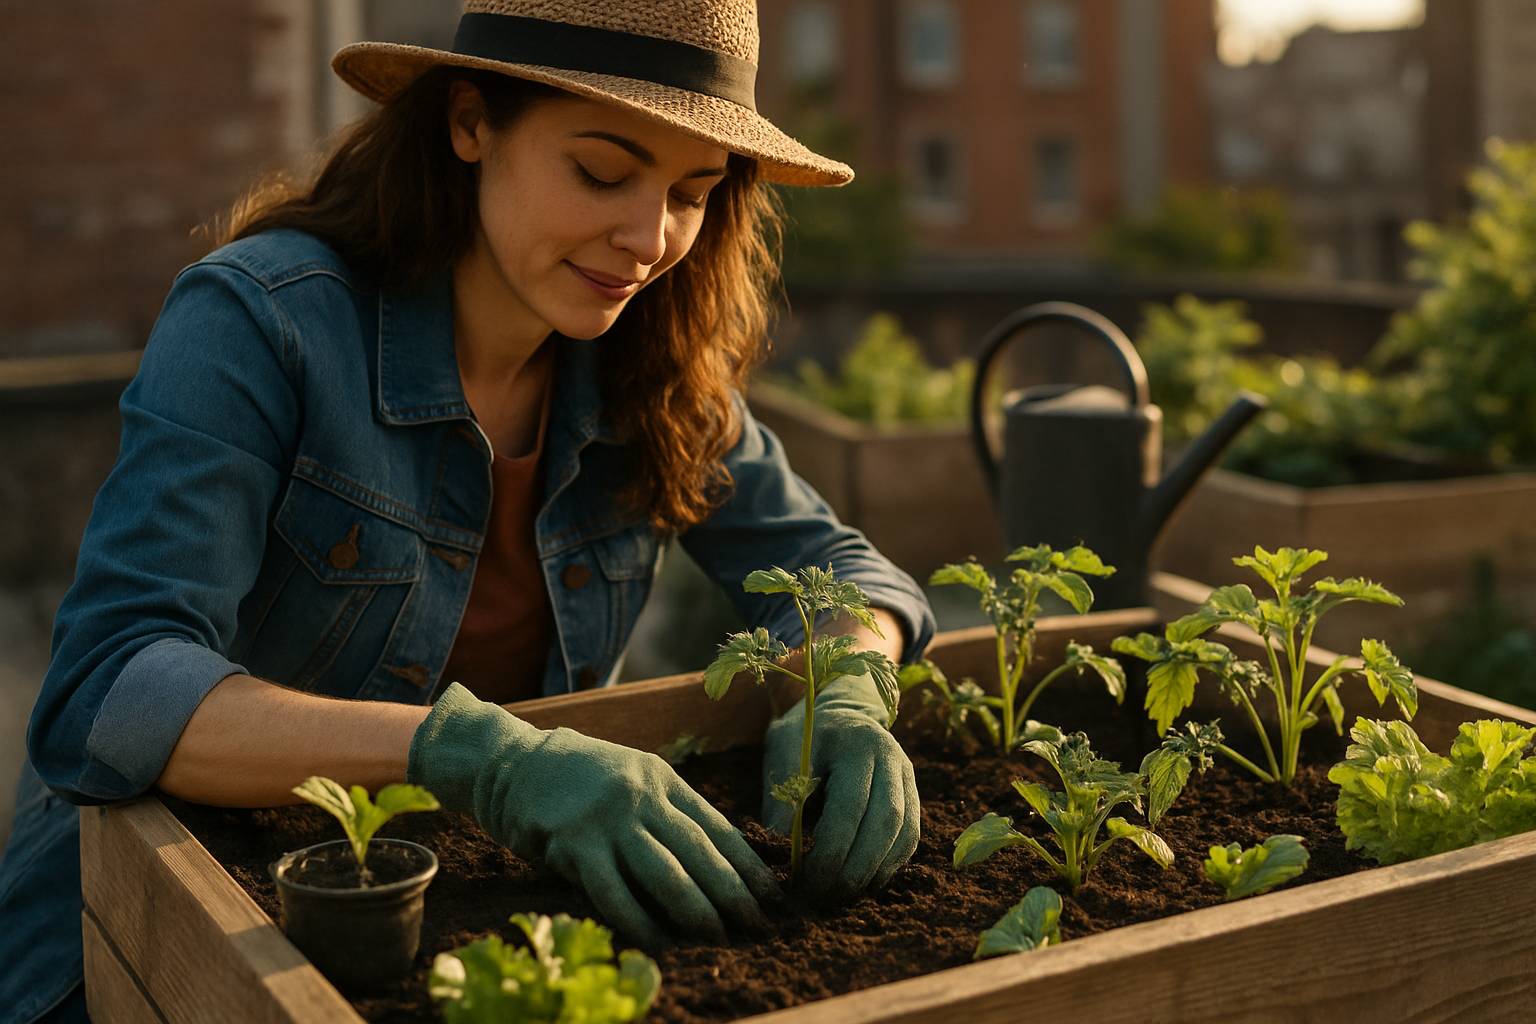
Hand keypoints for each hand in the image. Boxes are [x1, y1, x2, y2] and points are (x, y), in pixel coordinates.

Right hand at [408, 683, 779, 949]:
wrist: (513, 763)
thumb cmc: (581, 780)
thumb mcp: (634, 778)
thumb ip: (669, 811)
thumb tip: (719, 861)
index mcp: (663, 779)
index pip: (718, 826)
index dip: (749, 865)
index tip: (774, 895)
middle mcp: (642, 796)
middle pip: (700, 852)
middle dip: (734, 894)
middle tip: (758, 927)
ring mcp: (609, 819)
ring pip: (666, 874)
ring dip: (697, 912)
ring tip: (719, 939)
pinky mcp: (574, 843)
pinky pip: (615, 894)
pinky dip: (640, 924)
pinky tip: (659, 945)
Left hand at [761, 670, 920, 899]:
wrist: (835, 714)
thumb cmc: (802, 737)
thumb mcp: (783, 759)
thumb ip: (783, 806)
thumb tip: (781, 861)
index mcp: (858, 744)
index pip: (851, 807)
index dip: (830, 852)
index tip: (804, 881)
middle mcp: (893, 758)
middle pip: (886, 824)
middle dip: (855, 870)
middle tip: (824, 898)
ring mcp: (909, 776)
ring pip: (904, 834)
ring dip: (874, 872)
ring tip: (842, 898)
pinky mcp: (914, 794)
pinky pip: (910, 838)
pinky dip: (888, 865)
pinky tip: (863, 883)